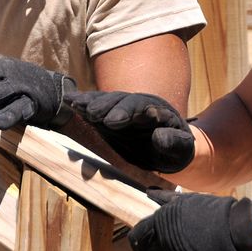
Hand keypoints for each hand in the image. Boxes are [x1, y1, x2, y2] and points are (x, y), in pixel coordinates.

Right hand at [67, 90, 194, 172]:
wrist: (170, 149)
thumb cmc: (178, 150)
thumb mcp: (182, 148)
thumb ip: (174, 142)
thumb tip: (160, 136)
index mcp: (157, 110)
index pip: (140, 106)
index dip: (126, 112)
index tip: (113, 122)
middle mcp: (137, 105)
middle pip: (119, 100)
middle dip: (105, 106)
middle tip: (90, 113)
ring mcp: (122, 109)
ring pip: (106, 101)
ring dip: (90, 103)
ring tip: (74, 104)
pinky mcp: (109, 117)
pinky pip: (96, 107)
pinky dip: (82, 103)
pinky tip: (69, 101)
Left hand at [130, 190, 251, 250]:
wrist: (236, 229)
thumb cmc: (211, 210)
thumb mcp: (185, 200)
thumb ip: (164, 199)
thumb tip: (149, 192)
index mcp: (159, 225)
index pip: (136, 239)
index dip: (139, 241)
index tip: (145, 241)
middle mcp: (164, 246)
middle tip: (167, 248)